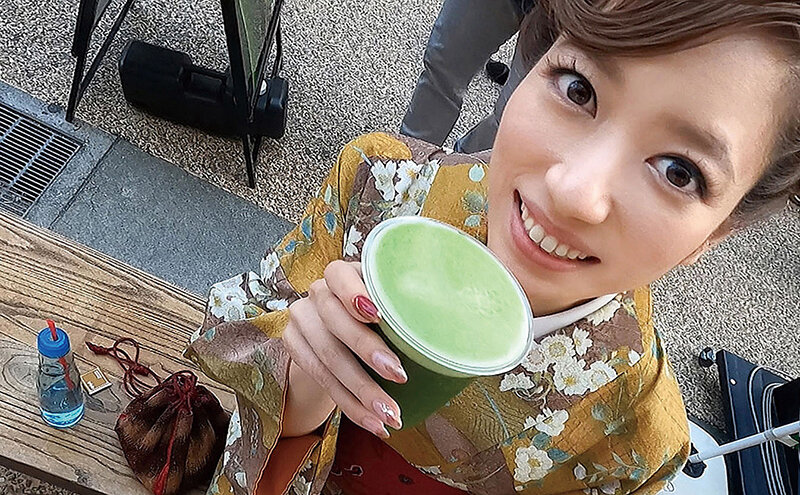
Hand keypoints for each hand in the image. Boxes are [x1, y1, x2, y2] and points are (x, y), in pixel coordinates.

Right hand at [283, 260, 406, 437]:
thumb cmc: (381, 316)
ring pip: (327, 358)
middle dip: (367, 351)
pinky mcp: (294, 347)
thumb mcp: (392, 303)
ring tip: (390, 413)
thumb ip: (407, 306)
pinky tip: (373, 422)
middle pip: (334, 320)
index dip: (354, 294)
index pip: (338, 274)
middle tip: (399, 376)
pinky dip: (351, 406)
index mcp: (343, 273)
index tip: (379, 316)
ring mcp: (302, 320)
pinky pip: (322, 382)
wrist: (338, 335)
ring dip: (362, 391)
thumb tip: (459, 322)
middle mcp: (318, 292)